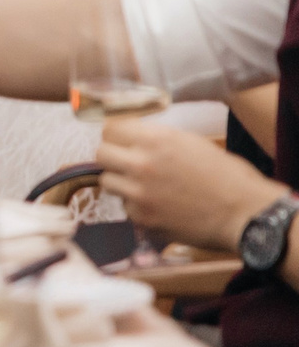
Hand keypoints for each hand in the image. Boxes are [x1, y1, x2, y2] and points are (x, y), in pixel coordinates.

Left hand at [98, 118, 284, 252]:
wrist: (246, 215)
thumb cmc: (228, 176)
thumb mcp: (192, 143)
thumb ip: (158, 139)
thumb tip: (134, 138)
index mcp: (155, 140)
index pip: (110, 128)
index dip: (117, 135)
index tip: (122, 141)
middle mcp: (141, 164)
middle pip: (101, 154)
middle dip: (113, 158)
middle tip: (128, 164)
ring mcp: (139, 193)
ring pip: (107, 181)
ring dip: (121, 183)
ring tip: (143, 186)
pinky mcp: (142, 218)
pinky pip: (125, 207)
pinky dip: (136, 207)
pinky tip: (158, 207)